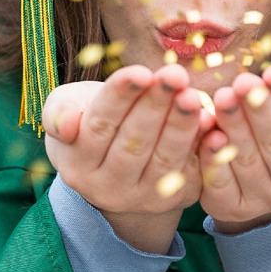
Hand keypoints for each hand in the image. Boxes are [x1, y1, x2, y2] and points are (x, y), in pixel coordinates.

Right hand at [41, 63, 215, 253]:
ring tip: (192, 94)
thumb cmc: (92, 122)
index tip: (140, 72)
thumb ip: (58, 112)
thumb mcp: (66, 110)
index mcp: (77, 162)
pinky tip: (211, 121)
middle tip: (174, 75)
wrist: (119, 167)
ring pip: (163, 159)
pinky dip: (203, 147)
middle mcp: (106, 187)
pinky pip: (192, 172)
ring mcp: (142, 197)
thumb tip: (68, 125)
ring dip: (181, 126)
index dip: (120, 98)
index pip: (99, 125)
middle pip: (133, 143)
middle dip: (155, 106)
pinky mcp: (174, 199)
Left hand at [198, 66, 270, 233]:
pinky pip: (222, 185)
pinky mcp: (234, 208)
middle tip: (242, 82)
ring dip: (234, 127)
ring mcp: (267, 201)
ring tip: (223, 97)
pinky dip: (214, 160)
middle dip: (259, 109)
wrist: (267, 161)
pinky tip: (209, 135)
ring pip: (249, 160)